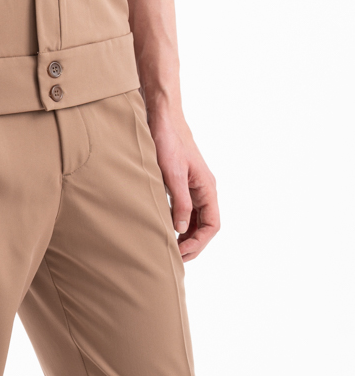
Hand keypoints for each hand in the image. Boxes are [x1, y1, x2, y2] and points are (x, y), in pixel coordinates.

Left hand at [147, 107, 219, 260]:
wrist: (162, 118)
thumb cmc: (168, 142)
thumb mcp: (173, 174)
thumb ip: (181, 202)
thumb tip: (182, 229)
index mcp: (207, 187)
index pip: (212, 225)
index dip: (199, 242)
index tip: (182, 252)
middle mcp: (205, 188)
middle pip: (206, 224)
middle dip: (194, 243)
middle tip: (176, 257)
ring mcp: (195, 185)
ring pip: (198, 218)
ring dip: (188, 234)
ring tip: (173, 248)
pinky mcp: (184, 181)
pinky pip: (188, 208)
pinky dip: (182, 221)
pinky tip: (170, 228)